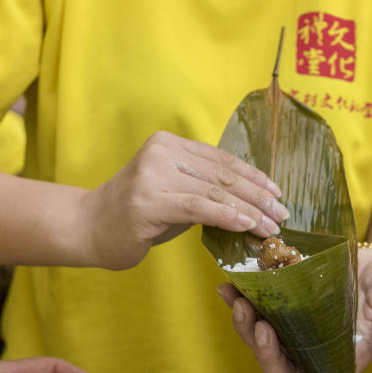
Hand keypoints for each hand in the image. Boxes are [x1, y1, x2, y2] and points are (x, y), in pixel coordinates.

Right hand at [79, 131, 289, 269]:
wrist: (88, 229)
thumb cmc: (139, 216)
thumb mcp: (176, 194)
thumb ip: (207, 190)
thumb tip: (256, 203)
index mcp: (169, 144)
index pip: (222, 160)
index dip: (255, 177)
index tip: (278, 194)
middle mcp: (161, 153)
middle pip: (223, 175)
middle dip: (258, 197)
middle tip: (282, 216)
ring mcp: (152, 175)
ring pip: (215, 192)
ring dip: (250, 211)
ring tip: (271, 228)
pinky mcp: (147, 202)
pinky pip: (198, 208)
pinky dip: (227, 217)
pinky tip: (246, 226)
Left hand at [218, 247, 371, 372]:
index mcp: (346, 358)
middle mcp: (316, 350)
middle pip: (283, 368)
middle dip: (266, 353)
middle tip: (260, 326)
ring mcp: (297, 330)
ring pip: (263, 342)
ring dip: (245, 328)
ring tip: (239, 302)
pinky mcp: (285, 307)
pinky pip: (257, 311)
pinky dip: (240, 302)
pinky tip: (227, 287)